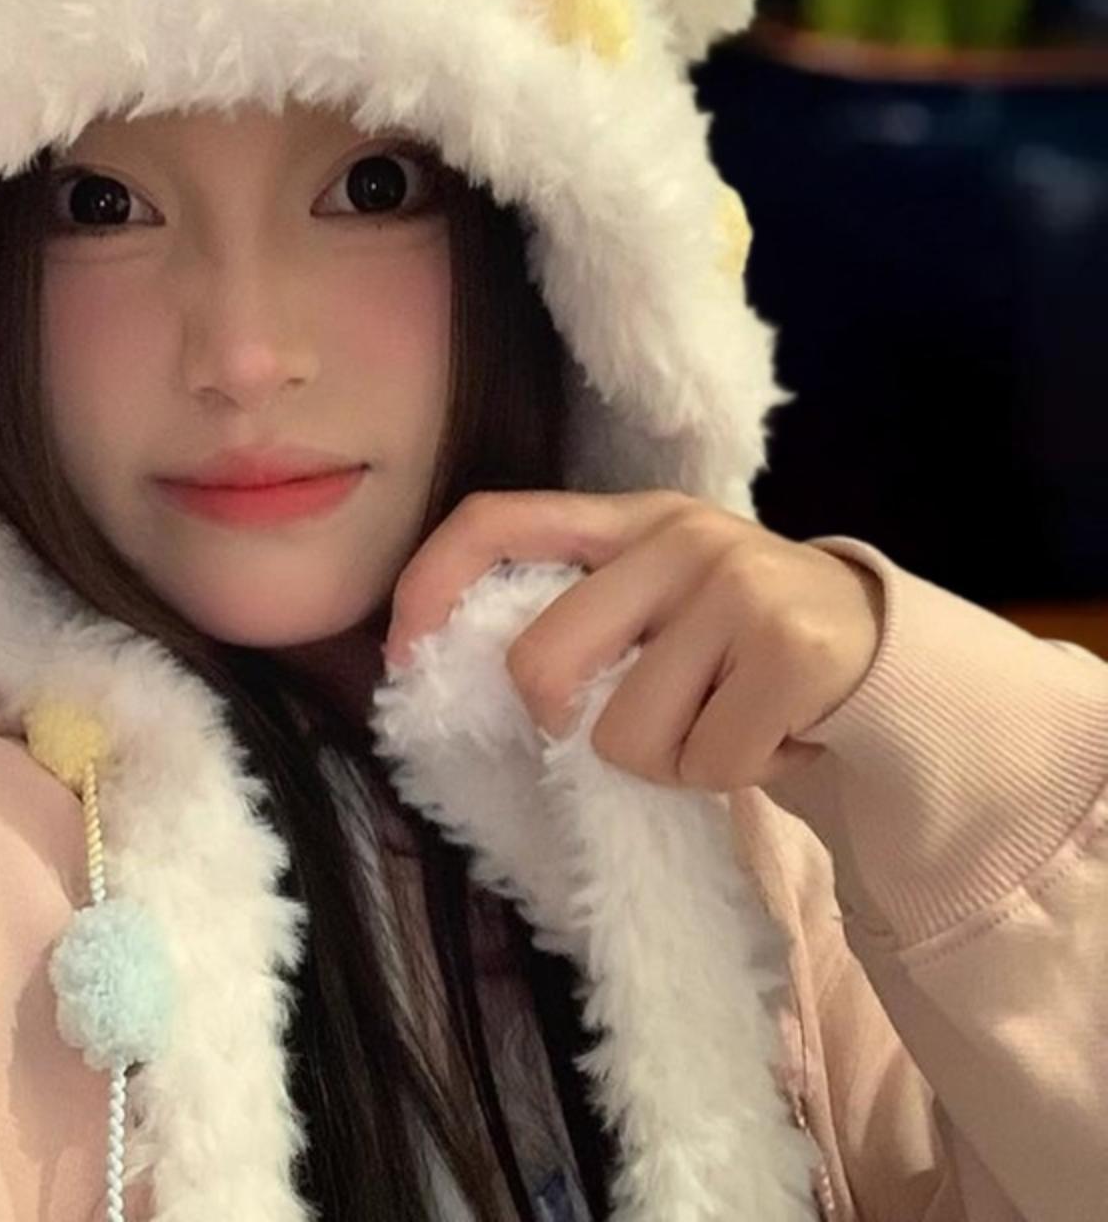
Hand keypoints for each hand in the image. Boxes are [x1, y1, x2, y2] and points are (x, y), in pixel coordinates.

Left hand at [381, 489, 886, 791]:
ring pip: (624, 736)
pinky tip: (772, 733)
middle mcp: (676, 537)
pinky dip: (735, 773)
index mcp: (628, 518)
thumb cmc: (744, 638)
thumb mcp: (663, 599)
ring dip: (670, 762)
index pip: (497, 520)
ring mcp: (735, 586)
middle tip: (639, 727)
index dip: (430, 583)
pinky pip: (706, 764)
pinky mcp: (790, 648)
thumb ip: (585, 614)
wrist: (889, 651)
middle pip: (541, 664)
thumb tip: (471, 675)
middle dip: (569, 724)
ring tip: (723, 723)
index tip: (401, 656)